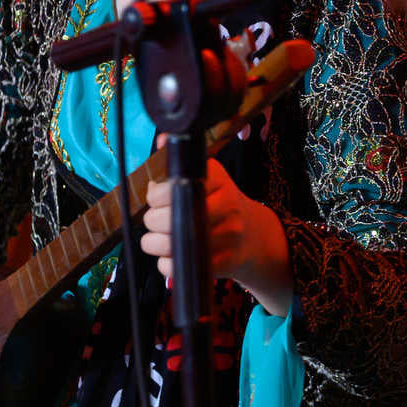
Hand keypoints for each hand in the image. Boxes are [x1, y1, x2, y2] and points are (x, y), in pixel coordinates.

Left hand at [140, 152, 291, 315]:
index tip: (156, 198)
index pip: (173, 187)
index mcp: (217, 180)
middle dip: (152, 220)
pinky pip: (179, 266)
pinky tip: (171, 256)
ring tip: (158, 239)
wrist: (253, 236)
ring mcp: (226, 235)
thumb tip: (162, 140)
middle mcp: (226, 205)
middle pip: (168, 218)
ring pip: (170, 244)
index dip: (156, 196)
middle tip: (156, 220)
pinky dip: (167, 264)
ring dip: (154, 244)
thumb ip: (181, 164)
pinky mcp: (222, 261)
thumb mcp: (207, 178)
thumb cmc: (220, 205)